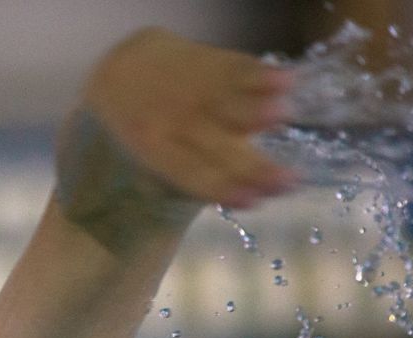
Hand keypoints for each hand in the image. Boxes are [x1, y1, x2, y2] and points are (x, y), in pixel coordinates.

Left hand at [76, 27, 295, 209]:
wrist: (122, 69)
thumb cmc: (147, 127)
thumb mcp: (151, 155)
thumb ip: (192, 173)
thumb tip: (250, 197)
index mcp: (153, 151)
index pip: (191, 174)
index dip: (222, 188)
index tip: (255, 201)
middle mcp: (172, 121)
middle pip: (217, 147)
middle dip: (253, 165)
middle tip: (290, 179)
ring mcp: (191, 89)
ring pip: (224, 103)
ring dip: (253, 109)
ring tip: (281, 116)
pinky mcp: (207, 61)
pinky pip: (234, 67)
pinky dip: (259, 74)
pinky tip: (285, 80)